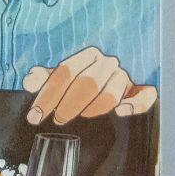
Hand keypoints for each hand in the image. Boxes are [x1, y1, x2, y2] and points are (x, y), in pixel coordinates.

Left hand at [23, 47, 156, 124]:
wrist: (106, 86)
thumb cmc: (77, 84)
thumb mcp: (58, 80)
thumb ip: (42, 78)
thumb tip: (30, 81)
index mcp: (87, 55)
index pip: (64, 73)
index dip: (47, 96)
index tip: (34, 117)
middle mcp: (107, 63)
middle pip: (87, 82)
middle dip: (68, 104)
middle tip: (57, 120)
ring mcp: (125, 78)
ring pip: (110, 94)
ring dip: (92, 108)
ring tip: (81, 116)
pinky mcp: (140, 93)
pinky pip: (145, 97)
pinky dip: (134, 105)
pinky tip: (121, 112)